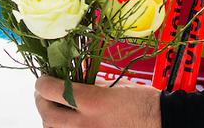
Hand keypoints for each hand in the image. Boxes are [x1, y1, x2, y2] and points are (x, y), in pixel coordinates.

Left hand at [34, 76, 159, 127]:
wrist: (162, 123)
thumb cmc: (143, 103)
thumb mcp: (113, 89)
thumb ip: (89, 87)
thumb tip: (72, 84)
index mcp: (92, 102)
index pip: (52, 91)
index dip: (43, 83)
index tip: (43, 79)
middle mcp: (85, 124)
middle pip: (47, 115)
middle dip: (41, 102)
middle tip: (43, 94)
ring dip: (50, 119)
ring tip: (55, 110)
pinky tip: (69, 124)